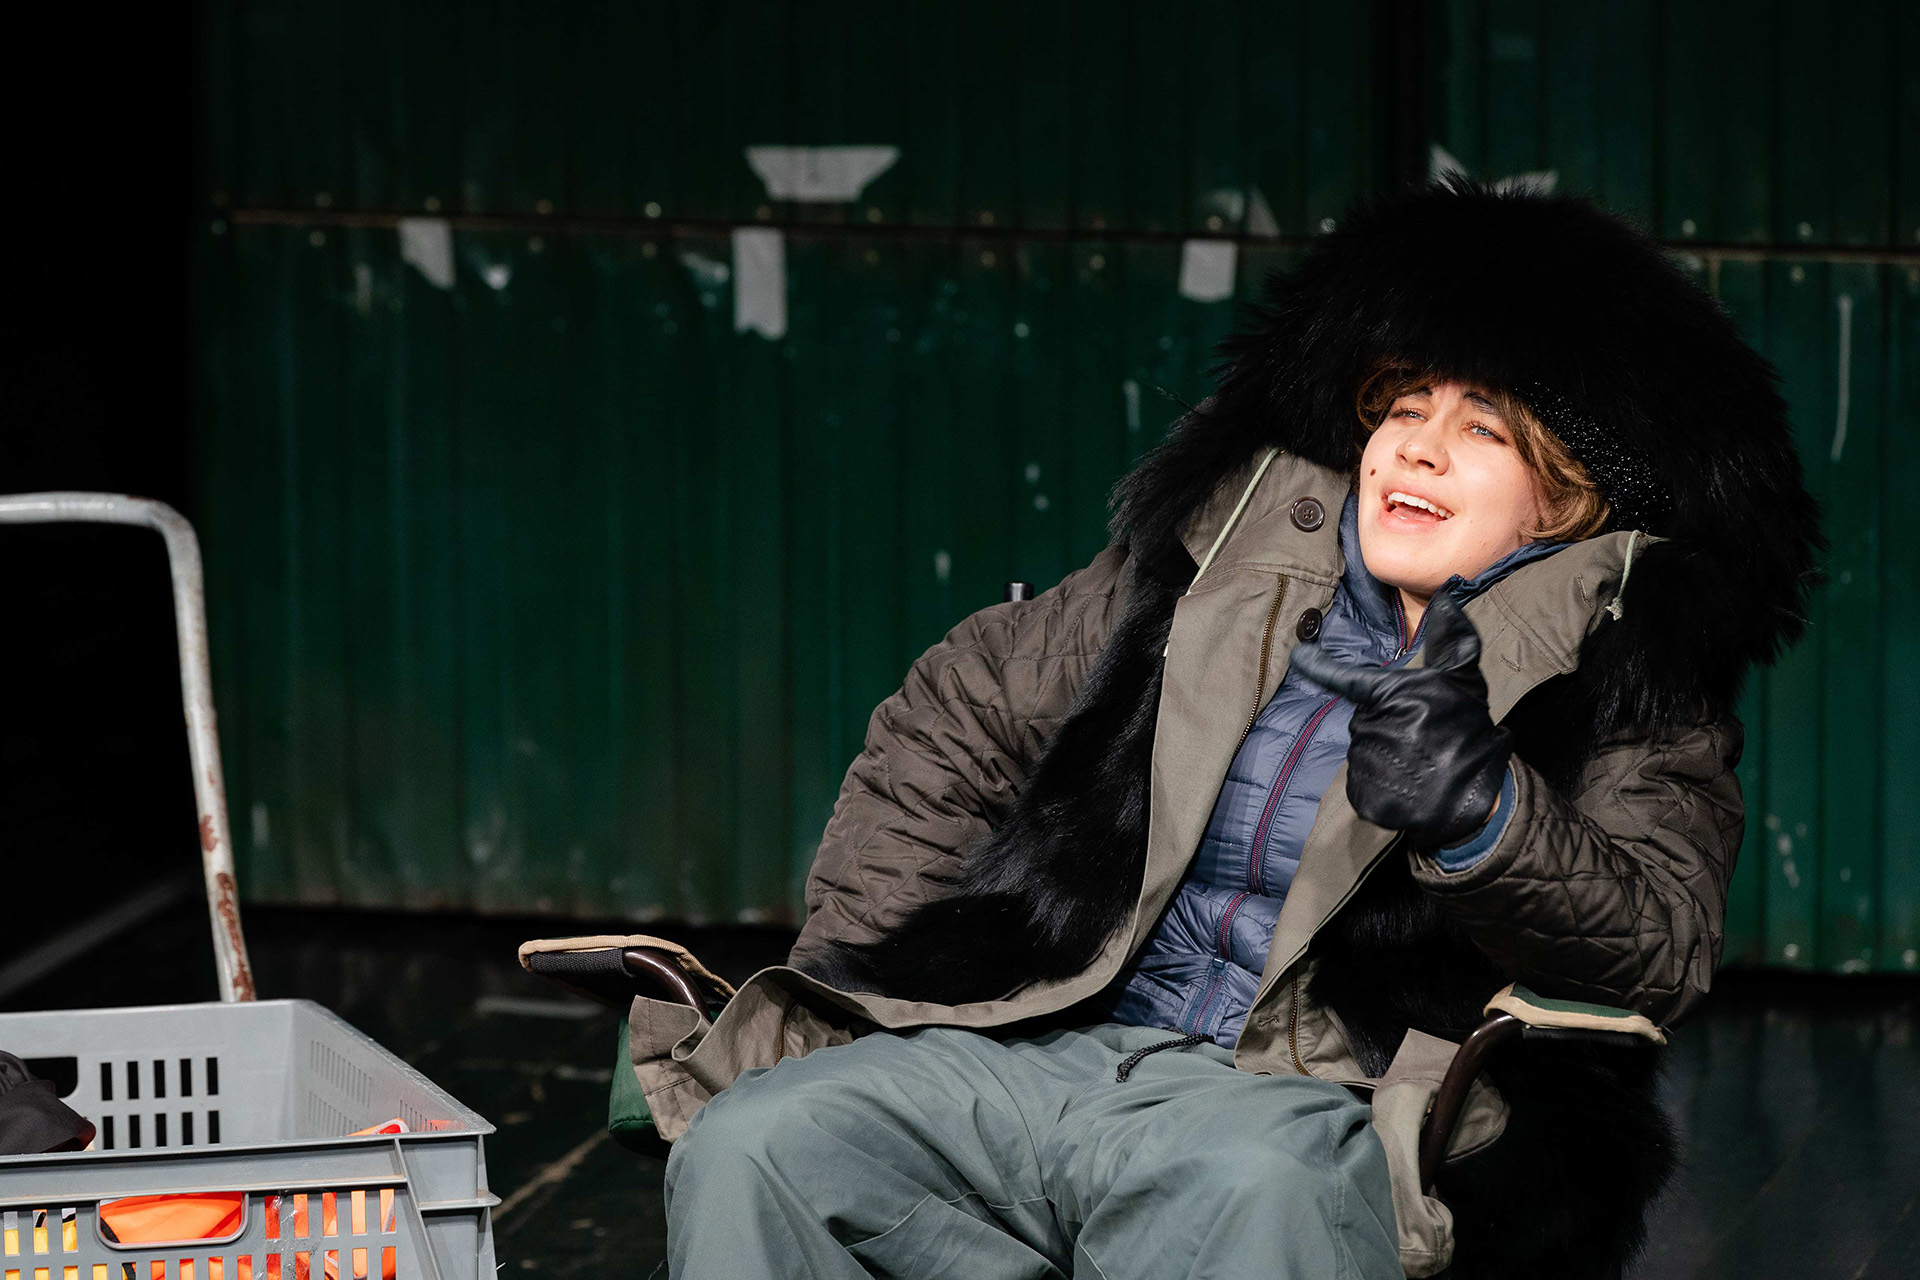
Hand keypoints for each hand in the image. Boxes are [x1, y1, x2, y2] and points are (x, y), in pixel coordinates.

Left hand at [1286, 592, 1509, 847]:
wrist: (1478, 793)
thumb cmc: (1468, 728)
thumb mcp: (1464, 679)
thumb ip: (1451, 639)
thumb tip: (1446, 598)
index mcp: (1393, 696)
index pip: (1346, 678)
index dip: (1319, 666)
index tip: (1298, 655)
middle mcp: (1375, 727)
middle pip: (1362, 719)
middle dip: (1384, 724)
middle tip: (1417, 735)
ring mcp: (1369, 765)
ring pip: (1362, 751)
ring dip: (1383, 755)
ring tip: (1416, 762)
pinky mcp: (1366, 797)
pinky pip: (1361, 782)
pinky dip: (1379, 783)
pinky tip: (1406, 784)